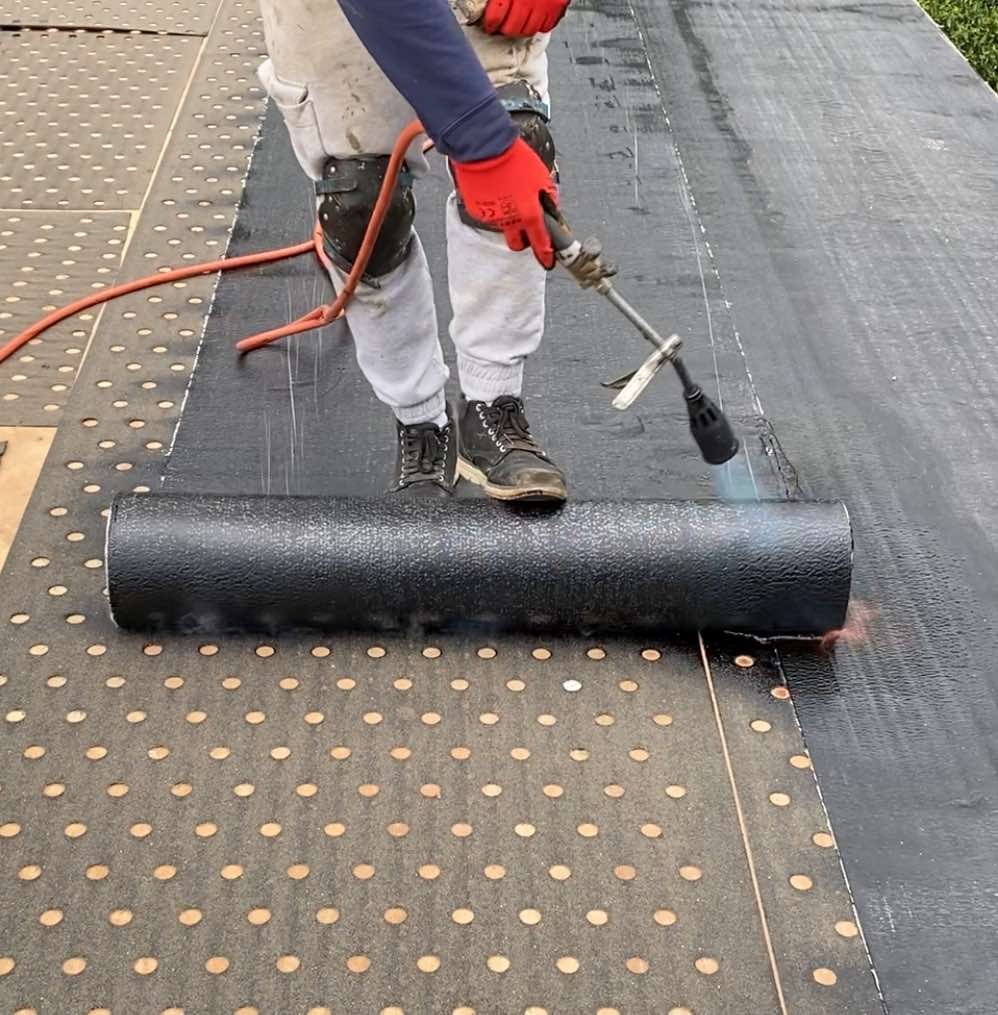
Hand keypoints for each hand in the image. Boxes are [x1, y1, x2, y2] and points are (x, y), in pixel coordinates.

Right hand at [452, 137, 558, 267]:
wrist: (484, 148)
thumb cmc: (514, 158)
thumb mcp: (542, 177)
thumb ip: (548, 198)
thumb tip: (551, 210)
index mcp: (529, 214)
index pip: (541, 242)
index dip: (546, 254)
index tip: (548, 261)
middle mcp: (510, 221)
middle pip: (517, 244)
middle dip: (522, 239)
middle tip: (525, 225)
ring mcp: (492, 217)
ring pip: (503, 226)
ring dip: (507, 215)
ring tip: (507, 191)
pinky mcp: (476, 211)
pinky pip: (488, 213)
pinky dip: (493, 205)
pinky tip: (494, 188)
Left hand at [483, 0, 568, 35]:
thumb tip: (491, 3)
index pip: (495, 16)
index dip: (490, 24)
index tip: (489, 25)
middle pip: (511, 28)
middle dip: (505, 28)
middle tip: (503, 24)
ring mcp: (543, 4)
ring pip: (528, 30)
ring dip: (521, 28)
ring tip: (518, 21)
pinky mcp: (557, 6)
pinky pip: (545, 27)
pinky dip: (539, 24)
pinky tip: (534, 16)